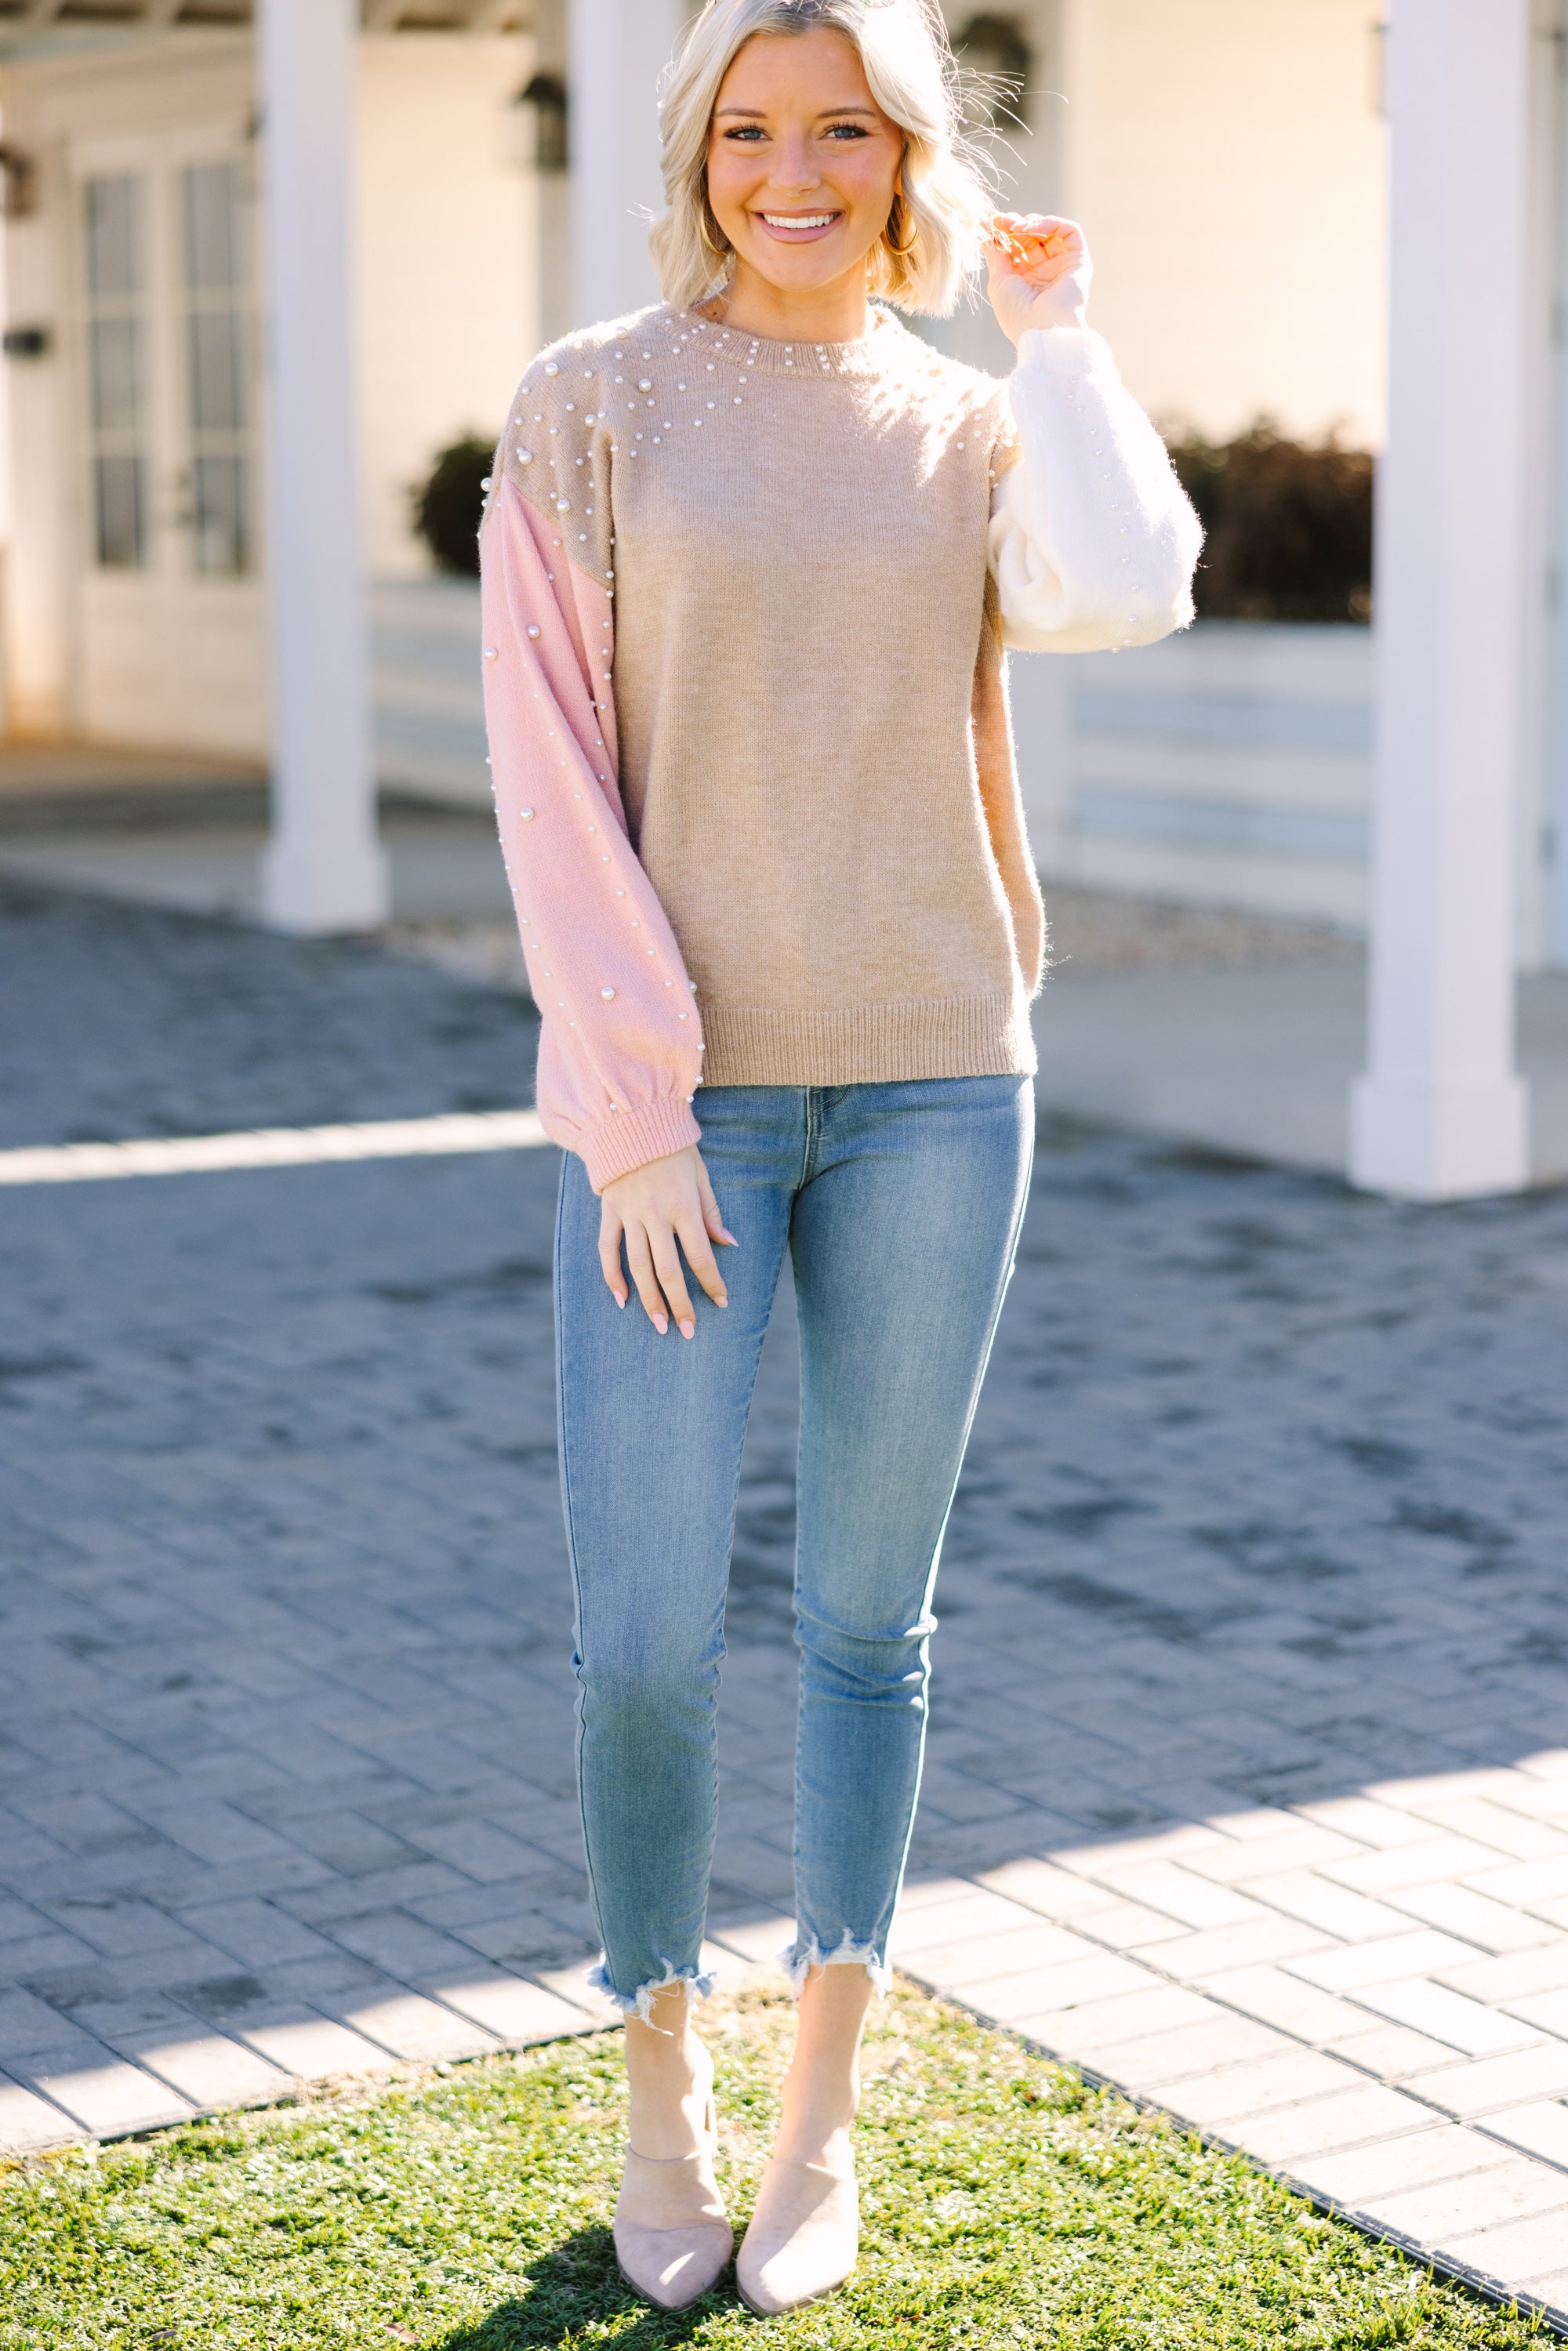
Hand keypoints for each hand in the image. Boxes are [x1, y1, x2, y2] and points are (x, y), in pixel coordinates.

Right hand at [599, 1144, 735, 1337]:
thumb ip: (712, 1213)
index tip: (721, 1303)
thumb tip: (729, 1245)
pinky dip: (612, 1276)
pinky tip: (621, 1300)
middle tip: (687, 1332)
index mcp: (684, 1206)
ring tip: (659, 1325)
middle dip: (680, 1304)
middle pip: (668, 1270)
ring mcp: (629, 1214)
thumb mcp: (701, 1176)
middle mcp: (655, 1214)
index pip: (700, 1256)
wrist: (632, 1120)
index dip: (711, 1282)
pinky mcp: (609, 1211)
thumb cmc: (675, 1149)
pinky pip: (608, 1249)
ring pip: (638, 1266)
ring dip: (649, 1300)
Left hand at [984, 213, 1090, 345]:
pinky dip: (1051, 223)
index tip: (990, 224)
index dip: (1004, 235)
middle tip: (1000, 221)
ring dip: (1031, 223)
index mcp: (1026, 284)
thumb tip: (988, 239)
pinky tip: (1033, 228)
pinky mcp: (1079, 261)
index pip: (1016, 250)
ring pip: (1050, 232)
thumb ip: (996, 258)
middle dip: (1014, 226)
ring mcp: (1062, 267)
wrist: (1044, 329)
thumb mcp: (999, 284)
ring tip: (1016, 228)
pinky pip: (1070, 232)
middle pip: (1032, 239)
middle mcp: (1045, 275)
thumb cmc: (1018, 314)